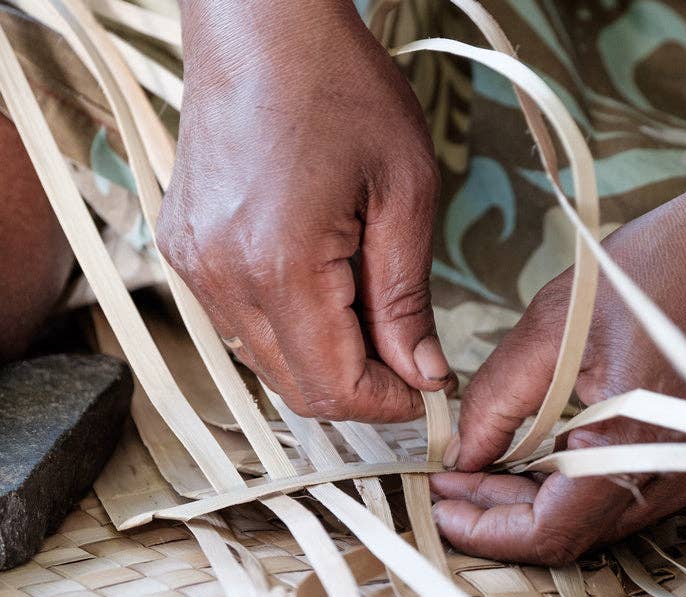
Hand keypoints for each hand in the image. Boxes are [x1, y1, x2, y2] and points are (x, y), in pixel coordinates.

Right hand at [158, 1, 452, 421]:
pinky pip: (243, 322)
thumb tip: (422, 372)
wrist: (260, 26)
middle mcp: (222, 278)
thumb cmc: (339, 86)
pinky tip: (329, 282)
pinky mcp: (188, 251)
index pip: (334, 388)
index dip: (390, 403)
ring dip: (328, 357)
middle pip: (297, 388)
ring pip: (269, 361)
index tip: (431, 387)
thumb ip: (407, 296)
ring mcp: (195, 267)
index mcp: (280, 265)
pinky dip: (293, 325)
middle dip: (363, 387)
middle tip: (413, 354)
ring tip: (374, 305)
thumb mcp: (404, 190)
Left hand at [429, 173, 685, 564]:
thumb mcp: (564, 320)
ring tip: (492, 460)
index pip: (550, 535)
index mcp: (643, 448)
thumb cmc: (677, 260)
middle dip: (507, 512)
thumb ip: (502, 396)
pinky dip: (587, 479)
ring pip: (608, 515)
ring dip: (546, 497)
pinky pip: (641, 488)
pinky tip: (552, 445)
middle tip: (455, 477)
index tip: (440, 501)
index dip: (485, 529)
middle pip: (578, 533)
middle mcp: (684, 478)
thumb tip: (463, 452)